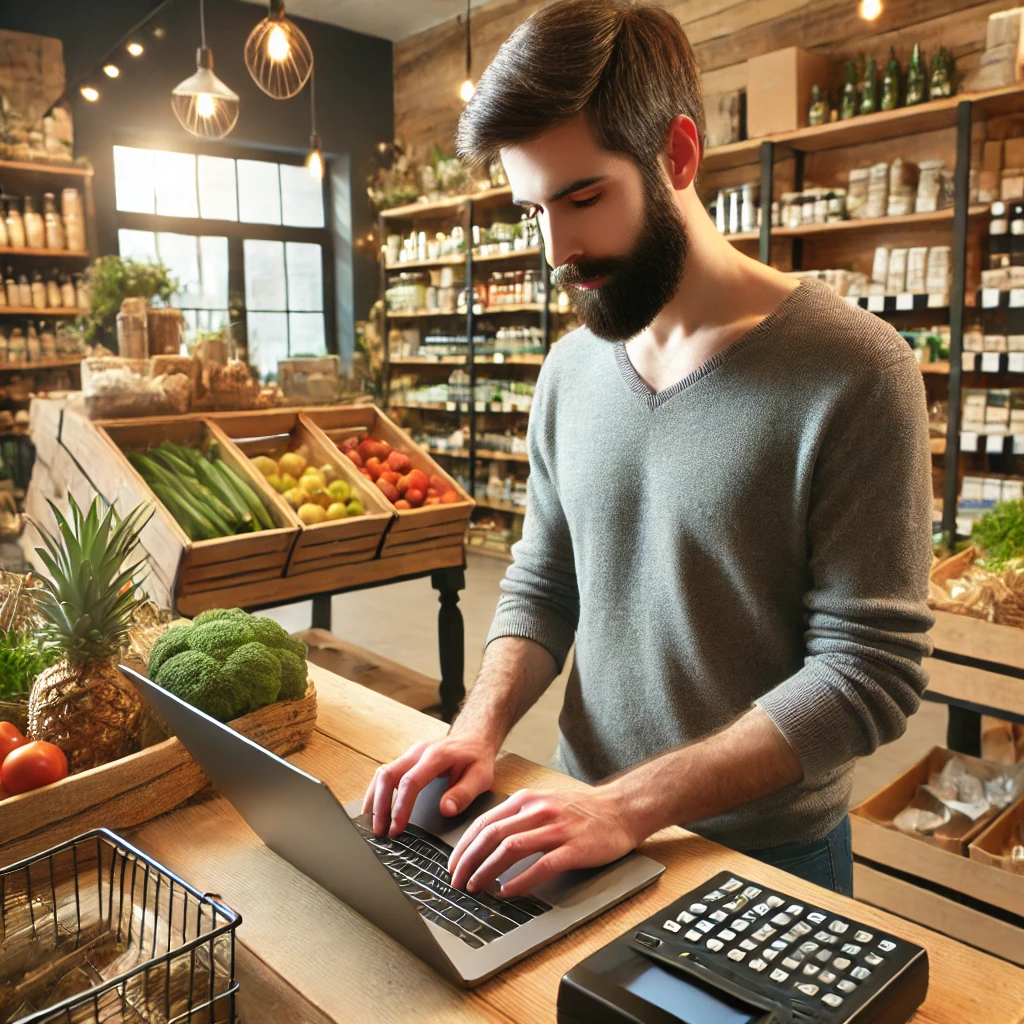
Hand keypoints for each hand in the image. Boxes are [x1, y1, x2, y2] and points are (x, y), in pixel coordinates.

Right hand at [361, 734, 498, 837]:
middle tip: (378, 832)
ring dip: (373, 800)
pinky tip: (374, 810)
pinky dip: (376, 793)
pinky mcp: (406, 760)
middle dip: (379, 806)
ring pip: (381, 774)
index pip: (410, 782)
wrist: (474, 737)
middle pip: (387, 776)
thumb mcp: (481, 776)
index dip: (400, 807)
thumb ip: (464, 793)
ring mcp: (410, 755)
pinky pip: (385, 774)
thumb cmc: (477, 758)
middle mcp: (418, 752)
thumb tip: (445, 810)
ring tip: (370, 825)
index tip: (396, 829)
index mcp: (436, 756)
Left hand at [447, 785, 640, 899]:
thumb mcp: (544, 802)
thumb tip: (486, 841)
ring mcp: (556, 828)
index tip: (453, 865)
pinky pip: (541, 865)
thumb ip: (518, 816)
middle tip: (457, 881)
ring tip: (477, 887)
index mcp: (527, 799)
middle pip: (492, 835)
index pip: (484, 822)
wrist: (621, 808)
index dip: (464, 845)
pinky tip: (508, 891)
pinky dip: (521, 880)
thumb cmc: (582, 810)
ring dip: (488, 870)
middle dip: (469, 860)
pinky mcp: (573, 847)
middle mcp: (538, 810)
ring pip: (511, 848)